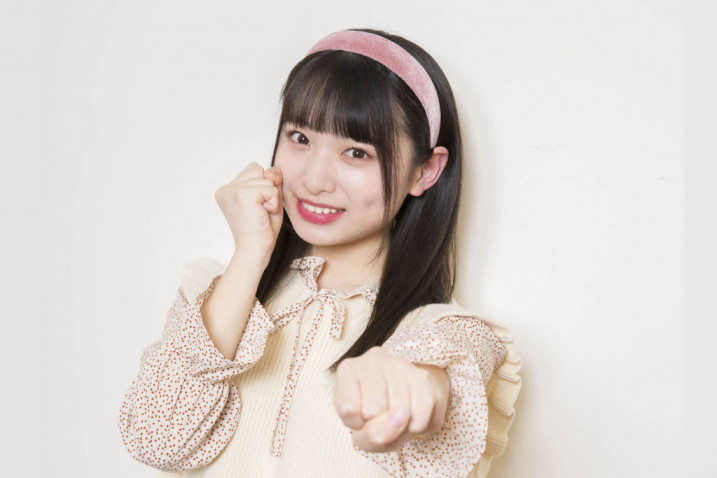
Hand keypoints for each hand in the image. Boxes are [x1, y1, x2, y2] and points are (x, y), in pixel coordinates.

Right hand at [214, 162, 283, 255]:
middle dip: (268, 189)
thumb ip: (272, 182)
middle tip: (260, 211)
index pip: (255, 169)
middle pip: (259, 170)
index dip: (264, 187)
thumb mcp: (270, 200)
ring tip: (261, 213)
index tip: (257, 208)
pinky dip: (273, 203)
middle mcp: (225, 189)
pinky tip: (262, 214)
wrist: (255, 251)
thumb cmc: (262, 230)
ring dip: (271, 197)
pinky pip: (270, 189)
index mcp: (228, 190)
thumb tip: (275, 169)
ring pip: (266, 178)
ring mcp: (231, 191)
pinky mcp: (241, 194)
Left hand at [333, 347, 450, 452]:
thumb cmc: (375, 417)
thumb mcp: (361, 432)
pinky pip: (422, 417)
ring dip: (401, 428)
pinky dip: (418, 427)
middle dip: (380, 426)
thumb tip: (401, 419)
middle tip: (382, 417)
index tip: (360, 415)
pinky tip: (412, 416)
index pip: (347, 409)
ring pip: (400, 414)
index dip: (357, 424)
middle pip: (373, 411)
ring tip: (397, 417)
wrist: (405, 402)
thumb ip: (372, 435)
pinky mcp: (424, 377)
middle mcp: (373, 359)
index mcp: (348, 369)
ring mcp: (401, 364)